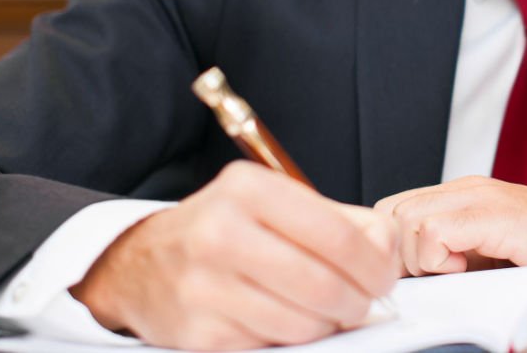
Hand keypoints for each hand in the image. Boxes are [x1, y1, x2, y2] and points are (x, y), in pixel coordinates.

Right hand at [71, 161, 399, 349]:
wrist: (141, 264)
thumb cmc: (221, 231)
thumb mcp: (273, 203)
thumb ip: (338, 219)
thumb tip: (385, 252)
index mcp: (248, 189)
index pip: (337, 234)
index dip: (374, 265)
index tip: (383, 277)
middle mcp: (220, 232)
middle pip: (323, 284)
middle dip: (356, 302)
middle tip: (361, 303)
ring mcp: (204, 286)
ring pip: (302, 324)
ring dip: (325, 325)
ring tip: (321, 311)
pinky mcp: (199, 333)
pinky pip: (271, 347)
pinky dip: (290, 341)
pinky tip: (283, 321)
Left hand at [373, 175, 526, 275]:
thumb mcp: (494, 254)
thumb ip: (456, 254)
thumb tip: (413, 280)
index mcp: (463, 195)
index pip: (393, 210)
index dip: (395, 247)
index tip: (420, 278)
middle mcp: (465, 189)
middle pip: (389, 213)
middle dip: (400, 253)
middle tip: (435, 278)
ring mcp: (478, 197)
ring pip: (403, 221)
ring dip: (420, 258)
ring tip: (459, 272)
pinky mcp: (492, 214)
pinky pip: (430, 233)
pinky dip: (438, 260)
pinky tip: (469, 270)